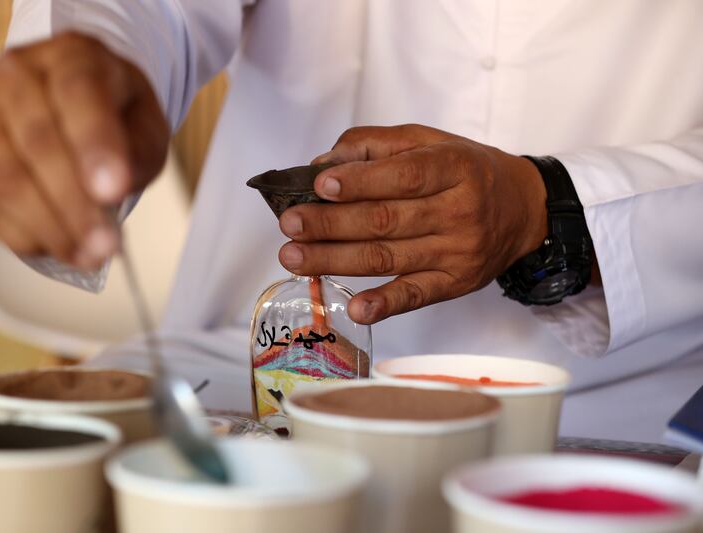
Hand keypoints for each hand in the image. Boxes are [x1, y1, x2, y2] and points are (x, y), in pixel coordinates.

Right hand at [0, 32, 168, 267]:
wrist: (75, 108)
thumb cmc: (118, 118)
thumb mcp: (146, 124)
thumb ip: (136, 152)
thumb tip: (110, 194)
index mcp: (71, 57)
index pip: (77, 92)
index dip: (94, 142)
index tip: (114, 189)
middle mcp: (17, 80)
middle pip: (38, 141)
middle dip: (75, 201)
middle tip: (108, 244)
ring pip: (6, 179)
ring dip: (51, 227)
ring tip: (92, 256)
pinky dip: (32, 237)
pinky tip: (68, 249)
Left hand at [277, 124, 547, 323]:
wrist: (523, 210)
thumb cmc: (468, 170)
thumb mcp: (431, 142)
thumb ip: (377, 145)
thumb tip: (323, 163)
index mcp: (454, 168)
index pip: (403, 176)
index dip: (359, 181)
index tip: (319, 185)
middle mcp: (459, 211)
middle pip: (386, 220)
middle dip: (331, 224)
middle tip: (290, 225)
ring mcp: (457, 252)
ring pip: (388, 258)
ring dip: (336, 260)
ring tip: (295, 258)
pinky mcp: (454, 283)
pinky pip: (416, 296)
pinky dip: (384, 304)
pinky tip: (354, 309)